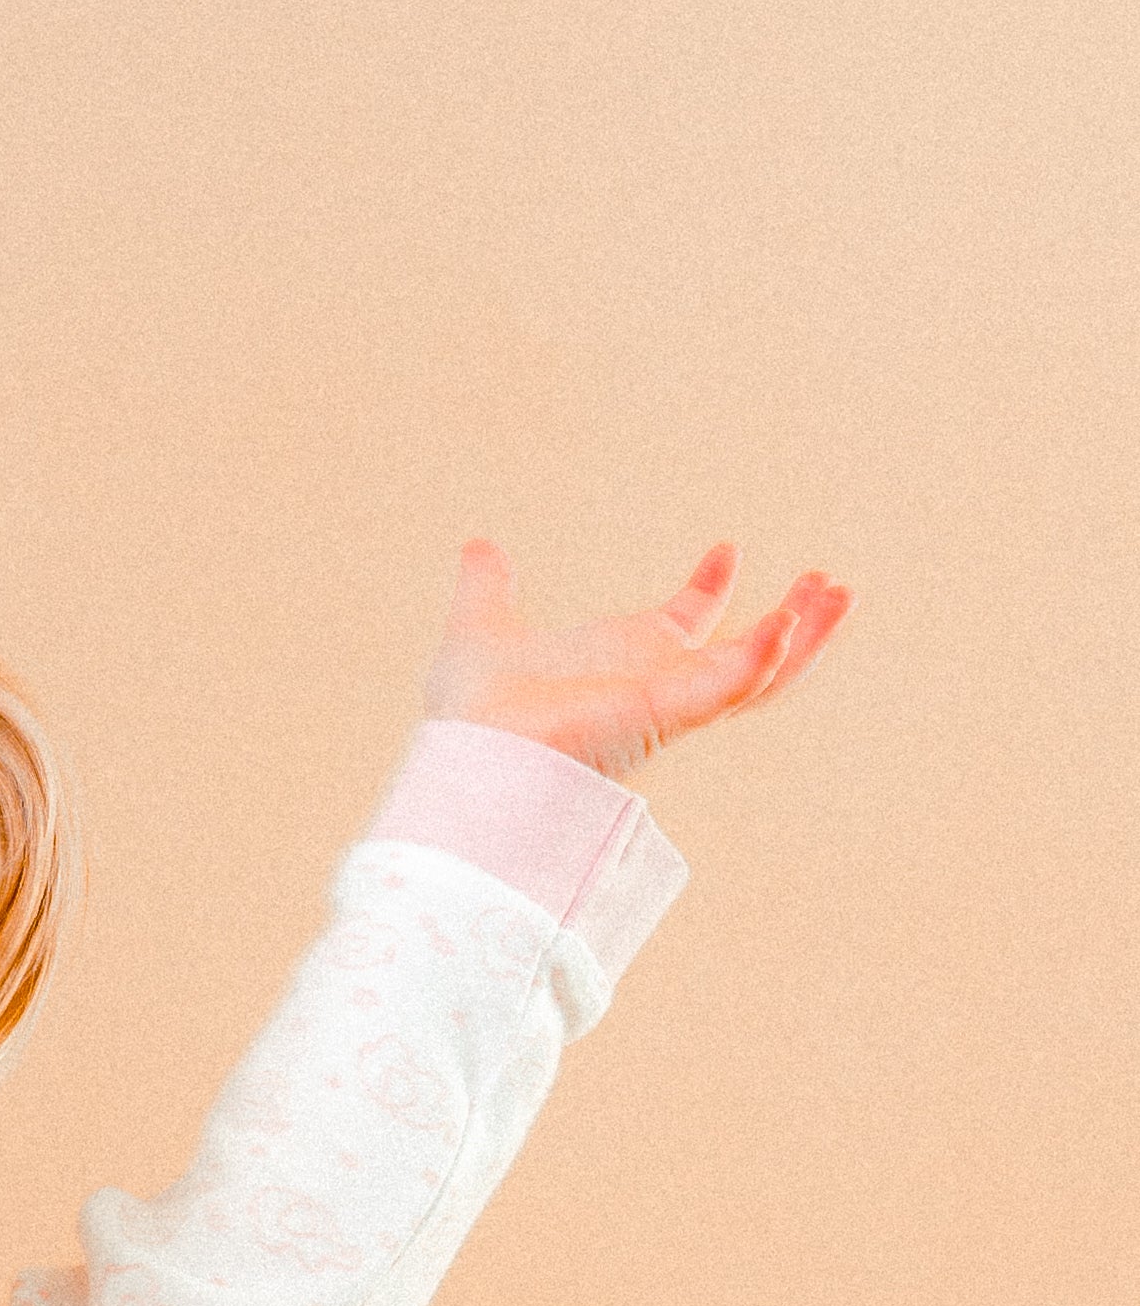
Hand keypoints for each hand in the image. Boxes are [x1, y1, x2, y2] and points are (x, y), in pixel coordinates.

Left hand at [425, 535, 848, 780]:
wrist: (467, 759)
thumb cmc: (472, 719)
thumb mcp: (483, 629)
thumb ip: (487, 587)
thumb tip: (478, 547)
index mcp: (622, 668)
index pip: (683, 628)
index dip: (708, 589)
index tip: (726, 549)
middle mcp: (653, 690)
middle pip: (743, 658)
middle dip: (791, 623)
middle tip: (826, 584)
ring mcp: (667, 706)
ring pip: (758, 677)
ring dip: (803, 638)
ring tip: (838, 595)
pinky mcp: (668, 716)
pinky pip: (730, 688)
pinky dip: (761, 658)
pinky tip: (784, 623)